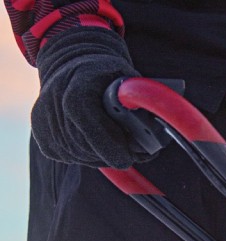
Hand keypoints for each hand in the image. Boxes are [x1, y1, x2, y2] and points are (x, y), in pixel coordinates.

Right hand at [32, 27, 148, 168]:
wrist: (74, 63)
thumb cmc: (109, 73)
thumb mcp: (128, 80)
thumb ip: (138, 105)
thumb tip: (152, 136)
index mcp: (79, 81)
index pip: (84, 115)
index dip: (105, 142)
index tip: (125, 160)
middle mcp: (55, 98)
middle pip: (83, 142)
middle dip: (110, 154)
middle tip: (130, 157)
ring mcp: (44, 118)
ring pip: (77, 153)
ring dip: (100, 157)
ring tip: (116, 151)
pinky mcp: (42, 134)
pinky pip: (68, 156)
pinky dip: (87, 156)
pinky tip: (98, 147)